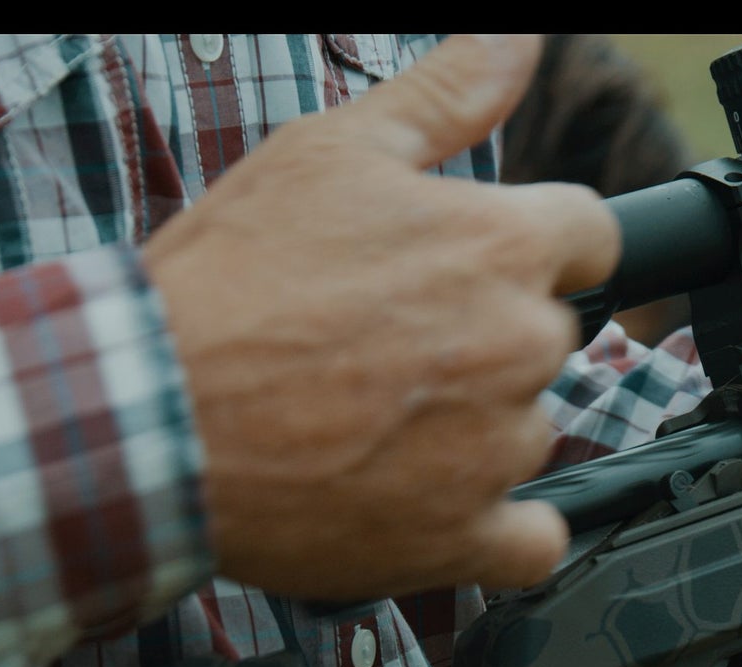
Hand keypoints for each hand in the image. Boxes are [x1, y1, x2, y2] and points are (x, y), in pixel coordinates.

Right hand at [142, 34, 616, 601]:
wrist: (150, 412)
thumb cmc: (230, 280)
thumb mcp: (332, 151)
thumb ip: (448, 93)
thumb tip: (522, 39)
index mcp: (502, 245)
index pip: (592, 237)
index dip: (533, 246)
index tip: (472, 265)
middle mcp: (519, 345)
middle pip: (548, 333)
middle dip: (485, 334)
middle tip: (386, 342)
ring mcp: (498, 448)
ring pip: (526, 429)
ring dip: (472, 426)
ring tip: (369, 417)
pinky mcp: (464, 537)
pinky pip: (533, 542)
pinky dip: (497, 527)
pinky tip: (436, 503)